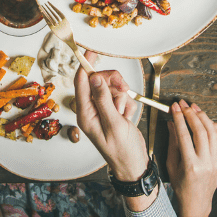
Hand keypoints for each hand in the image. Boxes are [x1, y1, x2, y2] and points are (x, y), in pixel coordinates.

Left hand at [74, 63, 146, 181]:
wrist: (135, 166)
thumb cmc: (123, 151)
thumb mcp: (114, 124)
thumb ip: (104, 99)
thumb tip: (94, 77)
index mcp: (85, 113)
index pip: (81, 81)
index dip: (85, 65)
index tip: (91, 51)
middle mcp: (91, 109)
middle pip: (99, 81)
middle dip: (113, 82)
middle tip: (124, 89)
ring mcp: (102, 110)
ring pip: (111, 87)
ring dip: (121, 96)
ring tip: (124, 113)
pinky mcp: (113, 111)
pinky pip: (120, 96)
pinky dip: (127, 103)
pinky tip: (127, 117)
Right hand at [166, 100, 216, 216]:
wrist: (196, 203)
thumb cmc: (182, 186)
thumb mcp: (172, 165)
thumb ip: (173, 143)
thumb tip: (172, 124)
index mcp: (191, 165)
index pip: (184, 135)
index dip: (179, 118)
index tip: (174, 107)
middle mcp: (205, 162)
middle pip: (200, 131)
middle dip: (191, 114)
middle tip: (184, 104)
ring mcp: (215, 162)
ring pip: (213, 134)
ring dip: (204, 118)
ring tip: (195, 109)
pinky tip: (209, 121)